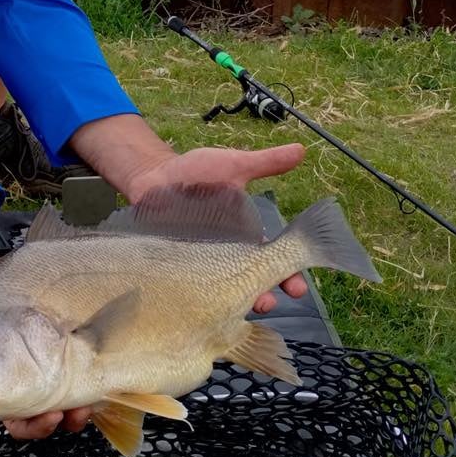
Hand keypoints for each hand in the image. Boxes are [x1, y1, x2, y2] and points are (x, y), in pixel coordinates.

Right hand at [0, 257, 94, 442]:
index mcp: (0, 387)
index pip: (16, 420)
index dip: (31, 427)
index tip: (46, 417)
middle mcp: (26, 381)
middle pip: (46, 416)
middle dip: (61, 421)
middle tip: (72, 413)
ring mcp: (46, 364)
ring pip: (66, 398)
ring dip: (79, 406)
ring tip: (88, 401)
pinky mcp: (62, 345)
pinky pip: (79, 369)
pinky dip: (88, 378)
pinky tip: (96, 376)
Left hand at [127, 142, 308, 313]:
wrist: (154, 175)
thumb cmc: (196, 172)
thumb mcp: (232, 166)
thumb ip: (265, 163)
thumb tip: (301, 150)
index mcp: (245, 237)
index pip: (272, 261)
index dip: (288, 275)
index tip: (298, 289)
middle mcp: (226, 255)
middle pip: (249, 282)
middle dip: (263, 295)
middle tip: (270, 303)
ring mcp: (200, 263)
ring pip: (220, 289)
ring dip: (232, 300)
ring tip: (238, 306)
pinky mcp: (176, 265)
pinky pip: (188, 286)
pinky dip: (195, 295)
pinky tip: (198, 301)